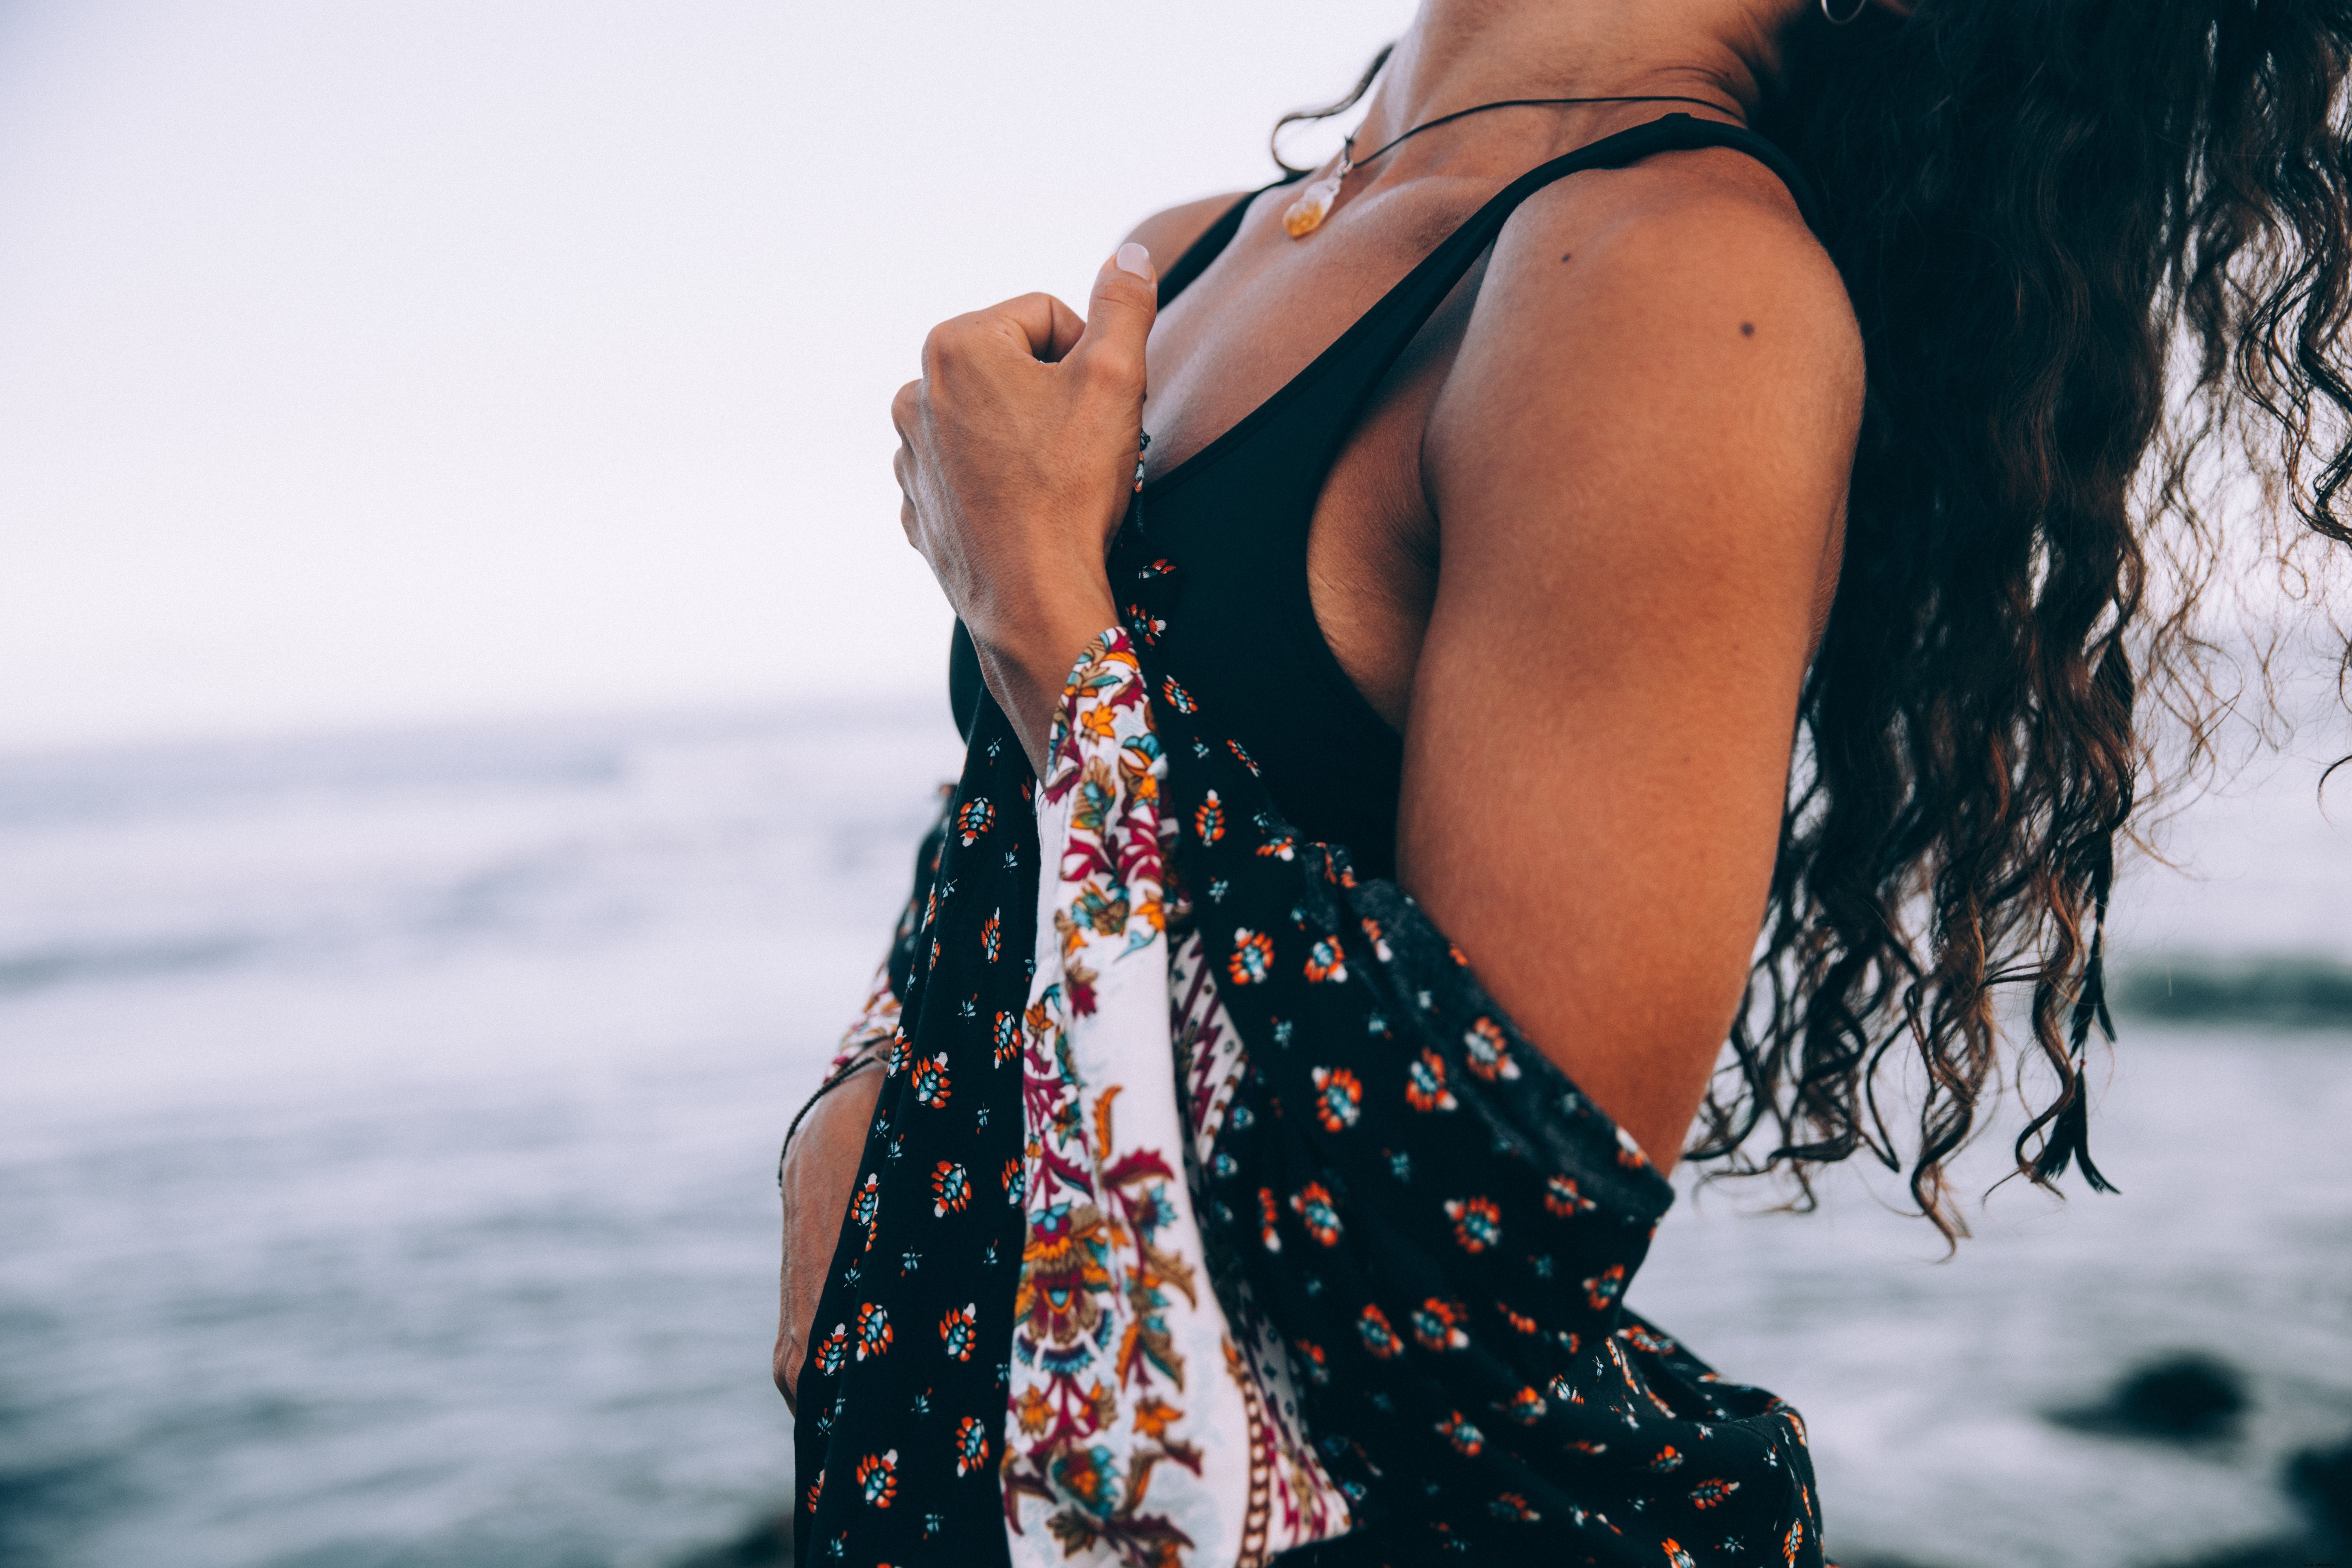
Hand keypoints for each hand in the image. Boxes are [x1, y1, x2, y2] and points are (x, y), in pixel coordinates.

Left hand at [891, 244, 1157, 772]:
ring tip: (1056, 482)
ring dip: (1028, 437)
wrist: (1033, 598)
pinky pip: (970, 473)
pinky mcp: (918, 506)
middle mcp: (915, 393)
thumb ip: (1124, 305)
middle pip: (1015, 366)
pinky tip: (1028, 511)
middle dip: (1056, 394)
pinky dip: (1001, 483)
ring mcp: (910, 454)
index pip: (1047, 316)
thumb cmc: (1070, 488)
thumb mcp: (1117, 378)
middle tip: (1083, 446)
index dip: (1091, 357)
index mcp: (955, 345)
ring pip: (993, 420)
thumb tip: (1132, 256)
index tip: (1100, 407)